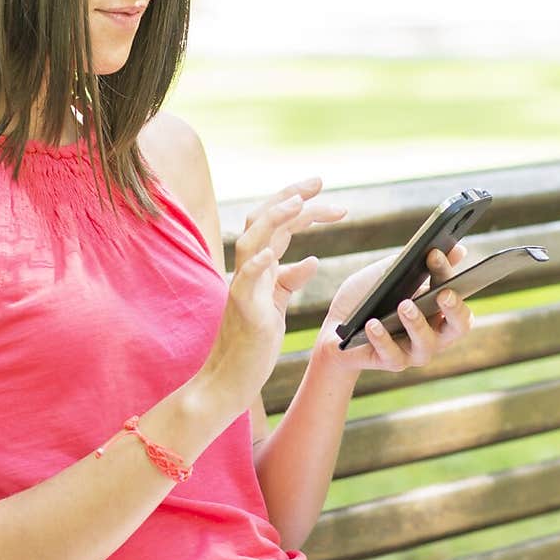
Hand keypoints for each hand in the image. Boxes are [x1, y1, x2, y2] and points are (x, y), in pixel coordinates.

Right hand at [198, 177, 346, 418]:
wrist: (231, 378)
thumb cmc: (253, 342)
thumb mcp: (277, 305)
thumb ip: (290, 280)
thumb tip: (312, 259)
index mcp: (259, 267)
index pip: (278, 225)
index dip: (301, 206)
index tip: (327, 194)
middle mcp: (248, 271)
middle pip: (263, 220)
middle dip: (291, 196)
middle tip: (320, 181)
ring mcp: (242, 288)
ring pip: (251, 241)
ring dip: (274, 220)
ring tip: (299, 203)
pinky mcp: (242, 311)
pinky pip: (245, 282)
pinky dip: (257, 265)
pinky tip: (271, 254)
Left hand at [317, 243, 473, 375]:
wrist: (335, 330)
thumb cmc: (368, 299)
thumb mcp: (389, 275)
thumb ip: (417, 263)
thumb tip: (459, 249)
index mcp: (438, 311)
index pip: (455, 294)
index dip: (448, 274)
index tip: (434, 253)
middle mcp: (434, 334)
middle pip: (459, 327)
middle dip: (455, 310)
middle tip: (444, 293)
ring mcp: (414, 351)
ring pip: (426, 343)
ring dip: (416, 323)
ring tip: (404, 305)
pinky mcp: (391, 362)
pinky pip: (391, 354)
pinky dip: (382, 338)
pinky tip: (373, 324)